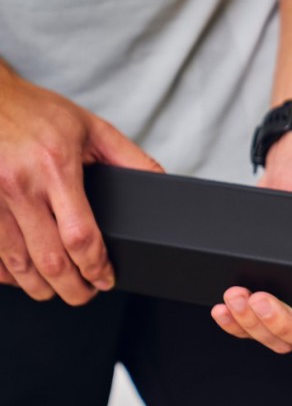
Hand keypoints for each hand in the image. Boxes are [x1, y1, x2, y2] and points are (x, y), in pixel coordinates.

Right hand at [0, 62, 162, 303]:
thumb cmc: (37, 111)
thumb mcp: (91, 127)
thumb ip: (129, 158)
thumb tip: (162, 185)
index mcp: (56, 166)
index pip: (81, 236)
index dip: (97, 268)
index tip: (106, 279)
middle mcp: (20, 184)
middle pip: (50, 260)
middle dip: (73, 289)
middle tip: (86, 294)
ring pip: (17, 264)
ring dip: (41, 287)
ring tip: (58, 290)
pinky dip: (7, 274)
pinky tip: (23, 276)